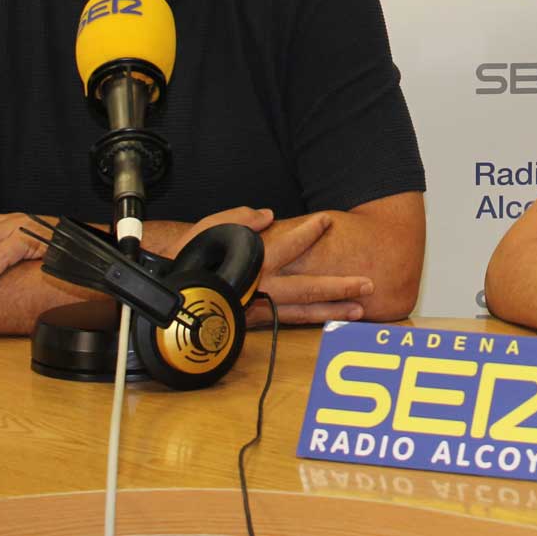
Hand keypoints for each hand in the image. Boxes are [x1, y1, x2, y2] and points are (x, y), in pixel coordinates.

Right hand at [182, 208, 373, 326]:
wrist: (168, 294)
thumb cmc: (188, 257)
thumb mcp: (209, 227)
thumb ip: (240, 218)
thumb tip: (268, 215)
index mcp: (251, 263)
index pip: (288, 245)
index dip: (309, 232)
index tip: (328, 220)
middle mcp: (259, 288)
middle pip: (307, 288)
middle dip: (339, 285)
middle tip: (367, 284)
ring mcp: (259, 308)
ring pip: (302, 311)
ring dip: (332, 310)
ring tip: (360, 309)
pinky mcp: (255, 321)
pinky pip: (289, 321)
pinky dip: (311, 321)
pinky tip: (330, 318)